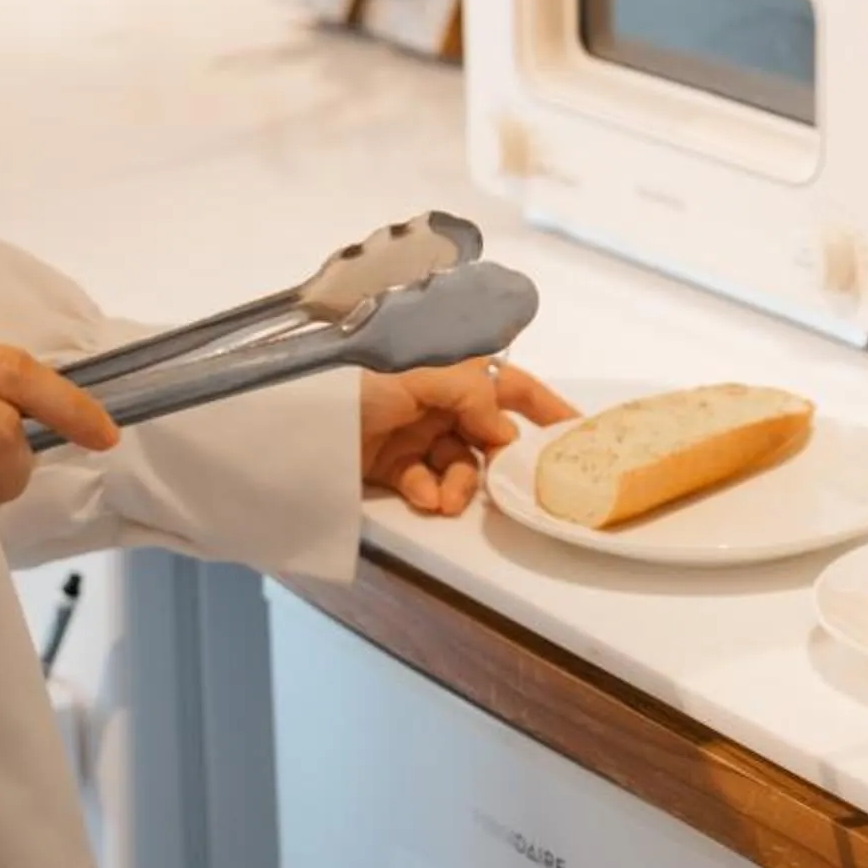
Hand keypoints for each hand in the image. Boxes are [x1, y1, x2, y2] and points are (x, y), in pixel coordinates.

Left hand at [361, 362, 575, 515]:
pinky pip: (423, 482)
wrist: (293, 410)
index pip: (509, 383)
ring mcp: (412, 431)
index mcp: (450, 367)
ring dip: (460, 484)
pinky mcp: (388, 463)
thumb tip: (504, 431)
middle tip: (506, 485)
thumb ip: (473, 395)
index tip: (574, 432)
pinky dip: (428, 491)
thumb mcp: (421, 372)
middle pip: (486, 435)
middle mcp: (437, 398)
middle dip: (496, 462)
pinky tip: (423, 496)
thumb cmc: (357, 374)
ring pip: (457, 464)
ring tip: (448, 501)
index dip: (543, 406)